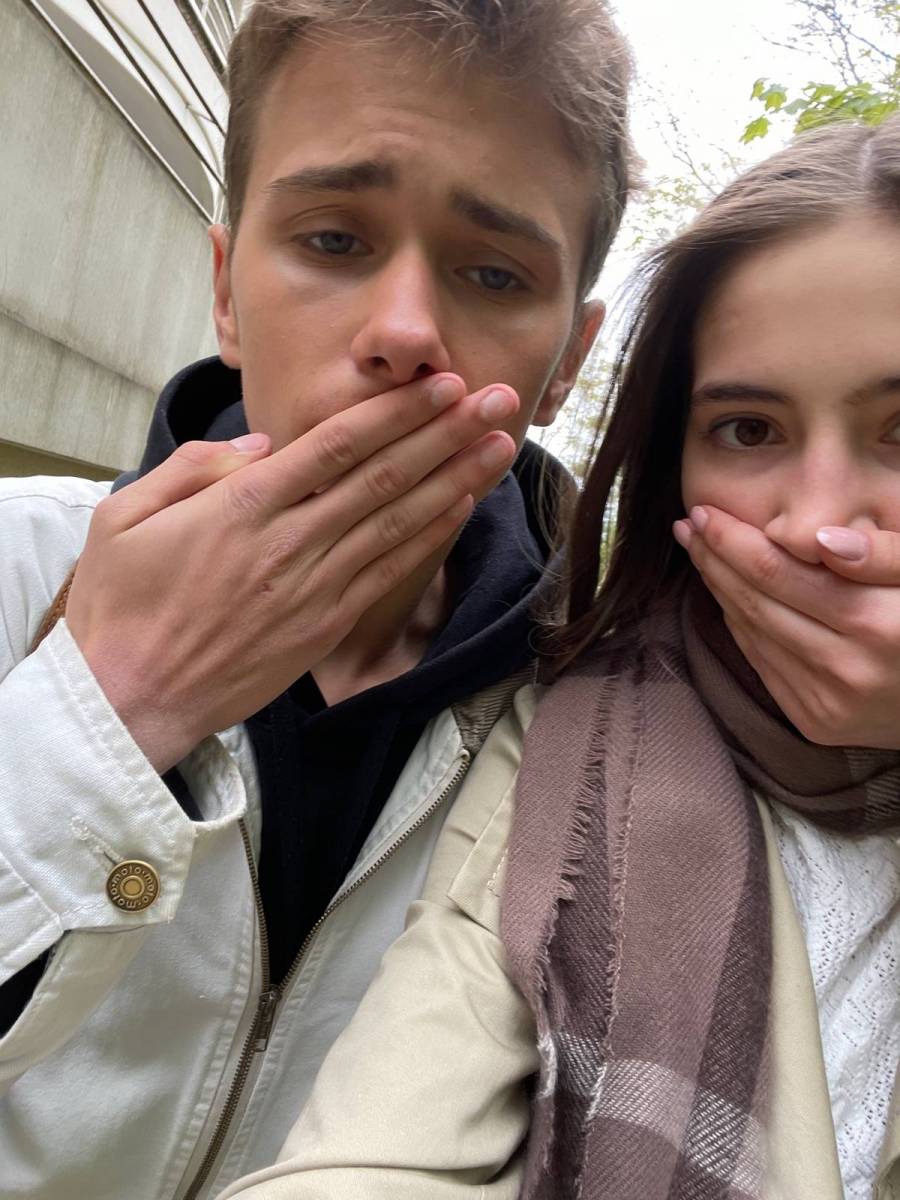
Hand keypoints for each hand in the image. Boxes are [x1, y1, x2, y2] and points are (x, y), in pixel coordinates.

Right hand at [67, 374, 517, 771]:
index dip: (397, 413)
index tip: (443, 385)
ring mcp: (312, 588)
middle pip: (383, 476)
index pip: (336, 445)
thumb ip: (192, 468)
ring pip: (397, 522)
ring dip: (454, 479)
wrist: (130, 700)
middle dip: (445, 434)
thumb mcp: (124, 517)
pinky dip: (429, 539)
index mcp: (240, 506)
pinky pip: (387, 574)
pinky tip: (462, 509)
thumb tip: (261, 446)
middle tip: (498, 400)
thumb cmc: (120, 606)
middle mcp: (288, 542)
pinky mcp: (323, 626)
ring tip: (500, 445)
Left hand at [673, 506, 899, 748]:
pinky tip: (729, 597)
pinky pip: (762, 663)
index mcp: (879, 622)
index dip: (733, 539)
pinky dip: (740, 626)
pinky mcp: (817, 722)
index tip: (703, 511)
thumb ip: (885, 552)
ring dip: (718, 590)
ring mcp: (828, 702)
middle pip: (755, 601)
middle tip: (687, 526)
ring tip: (700, 553)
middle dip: (713, 558)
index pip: (778, 571)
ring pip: (751, 633)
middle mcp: (847, 667)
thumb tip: (821, 539)